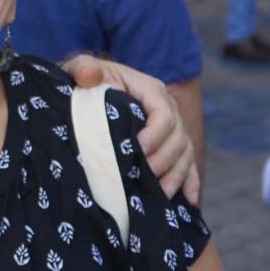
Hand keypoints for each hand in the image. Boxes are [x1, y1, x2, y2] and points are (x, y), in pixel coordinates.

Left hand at [62, 53, 200, 204]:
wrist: (86, 92)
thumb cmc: (83, 80)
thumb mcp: (79, 68)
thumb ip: (83, 69)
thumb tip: (90, 75)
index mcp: (149, 89)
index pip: (163, 112)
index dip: (156, 133)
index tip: (139, 149)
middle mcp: (166, 108)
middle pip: (178, 136)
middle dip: (164, 159)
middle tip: (145, 177)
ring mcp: (171, 128)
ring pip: (185, 153)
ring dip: (176, 175)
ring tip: (161, 195)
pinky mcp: (168, 145)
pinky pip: (187, 164)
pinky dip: (190, 182)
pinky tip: (190, 202)